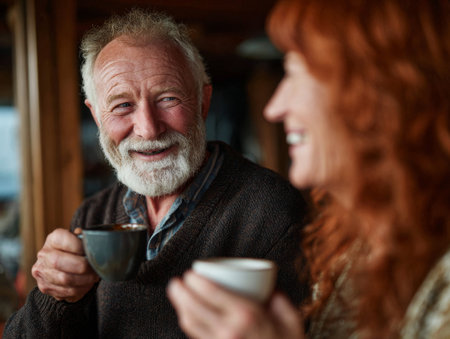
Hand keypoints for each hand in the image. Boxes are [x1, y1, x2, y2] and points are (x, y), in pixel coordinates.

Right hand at [31, 227, 99, 301]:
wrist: (63, 266)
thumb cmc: (76, 251)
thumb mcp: (80, 240)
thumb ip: (84, 238)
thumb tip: (92, 241)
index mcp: (52, 239)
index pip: (60, 239)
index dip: (78, 246)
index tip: (90, 251)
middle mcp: (44, 255)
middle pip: (58, 261)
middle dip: (82, 266)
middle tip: (95, 267)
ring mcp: (42, 272)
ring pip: (64, 279)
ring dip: (84, 280)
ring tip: (94, 276)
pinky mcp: (45, 287)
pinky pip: (66, 291)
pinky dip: (81, 289)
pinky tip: (87, 284)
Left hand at [167, 270, 303, 338]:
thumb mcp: (291, 319)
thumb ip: (278, 297)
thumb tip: (268, 284)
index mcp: (247, 315)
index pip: (212, 292)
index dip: (196, 281)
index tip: (190, 273)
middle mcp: (230, 330)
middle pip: (193, 308)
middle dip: (179, 292)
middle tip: (176, 282)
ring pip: (190, 324)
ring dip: (180, 307)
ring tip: (178, 296)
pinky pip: (196, 337)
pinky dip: (189, 323)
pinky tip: (188, 315)